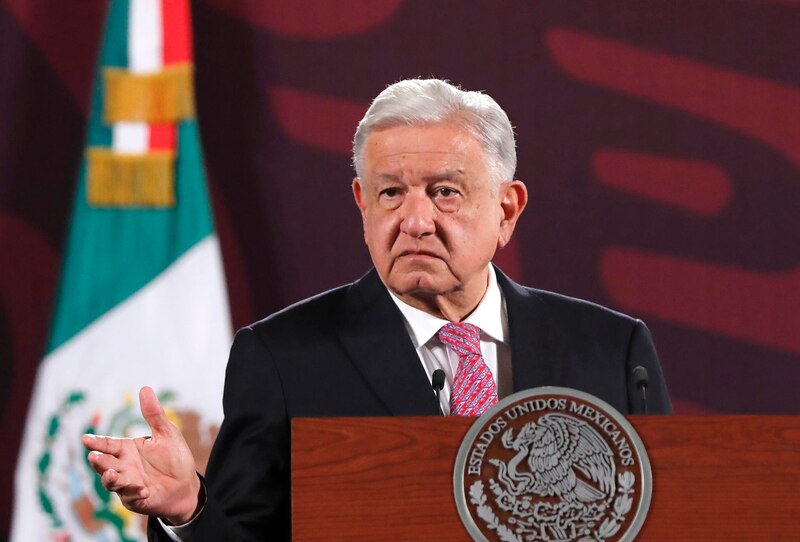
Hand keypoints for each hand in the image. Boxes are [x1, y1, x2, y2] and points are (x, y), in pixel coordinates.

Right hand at [82, 386, 201, 524]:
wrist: (186, 485)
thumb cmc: (174, 458)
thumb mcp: (167, 433)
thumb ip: (154, 414)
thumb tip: (145, 388)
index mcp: (127, 449)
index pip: (108, 444)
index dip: (96, 442)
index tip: (85, 438)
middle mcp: (123, 466)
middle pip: (105, 463)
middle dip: (98, 460)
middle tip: (94, 456)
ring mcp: (128, 484)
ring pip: (112, 482)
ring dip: (110, 478)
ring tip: (112, 473)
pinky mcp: (136, 499)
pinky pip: (132, 498)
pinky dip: (135, 494)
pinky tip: (144, 490)